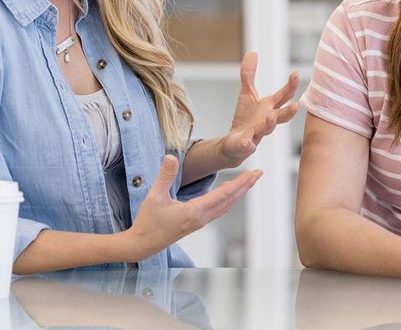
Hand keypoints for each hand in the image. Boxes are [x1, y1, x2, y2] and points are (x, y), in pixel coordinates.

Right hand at [124, 155, 261, 261]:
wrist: (141, 245)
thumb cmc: (147, 221)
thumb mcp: (154, 196)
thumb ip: (165, 176)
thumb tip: (172, 156)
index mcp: (195, 211)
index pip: (224, 195)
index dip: (240, 183)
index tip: (253, 173)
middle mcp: (202, 218)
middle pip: (230, 200)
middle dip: (245, 186)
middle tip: (259, 173)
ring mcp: (200, 222)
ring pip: (226, 206)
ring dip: (239, 193)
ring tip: (249, 181)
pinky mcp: (197, 223)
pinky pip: (219, 209)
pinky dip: (229, 199)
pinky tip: (230, 192)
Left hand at [219, 52, 298, 166]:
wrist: (234, 144)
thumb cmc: (246, 119)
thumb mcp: (247, 94)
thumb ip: (249, 74)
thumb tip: (252, 52)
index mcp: (269, 107)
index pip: (283, 96)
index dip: (291, 85)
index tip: (295, 73)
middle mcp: (267, 120)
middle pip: (281, 116)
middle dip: (289, 111)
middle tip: (296, 105)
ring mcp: (257, 133)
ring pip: (266, 130)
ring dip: (270, 124)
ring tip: (271, 117)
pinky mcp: (244, 144)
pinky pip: (247, 145)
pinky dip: (247, 145)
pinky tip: (246, 143)